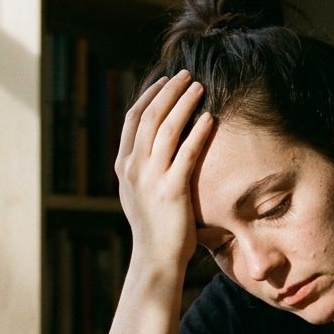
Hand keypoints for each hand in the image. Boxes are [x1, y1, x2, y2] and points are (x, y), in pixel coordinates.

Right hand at [115, 70, 214, 268]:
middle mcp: (133, 168)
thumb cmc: (154, 228)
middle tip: (185, 74)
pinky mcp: (172, 190)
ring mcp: (151, 178)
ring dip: (183, 103)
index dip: (149, 96)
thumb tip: (155, 147)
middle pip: (148, 116)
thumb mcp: (138, 193)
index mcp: (124, 166)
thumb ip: (143, 169)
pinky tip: (209, 118)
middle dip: (167, 91)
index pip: (132, 120)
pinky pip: (186, 153)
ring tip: (198, 87)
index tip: (165, 81)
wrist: (155, 258)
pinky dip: (197, 132)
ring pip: (165, 128)